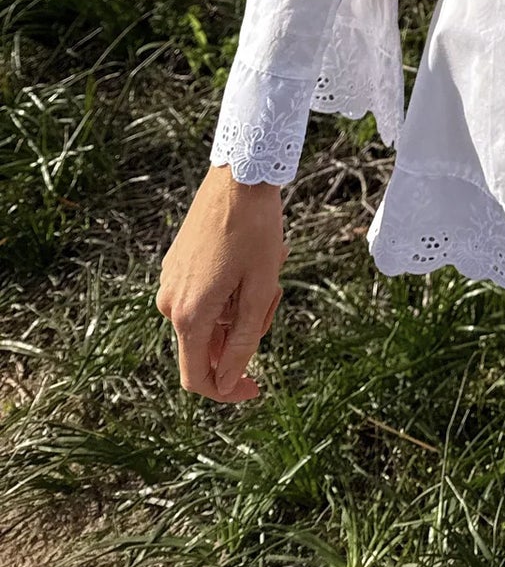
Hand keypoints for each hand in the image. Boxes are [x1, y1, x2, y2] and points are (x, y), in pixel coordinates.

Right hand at [157, 164, 289, 402]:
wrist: (238, 175)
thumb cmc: (255, 230)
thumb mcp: (259, 290)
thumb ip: (241, 342)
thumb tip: (228, 383)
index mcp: (189, 315)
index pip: (198, 378)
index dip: (228, 391)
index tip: (257, 387)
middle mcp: (169, 303)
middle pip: (210, 345)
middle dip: (245, 330)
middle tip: (273, 292)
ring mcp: (170, 281)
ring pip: (211, 318)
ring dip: (241, 304)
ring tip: (268, 267)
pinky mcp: (176, 264)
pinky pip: (204, 295)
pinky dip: (230, 288)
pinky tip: (253, 257)